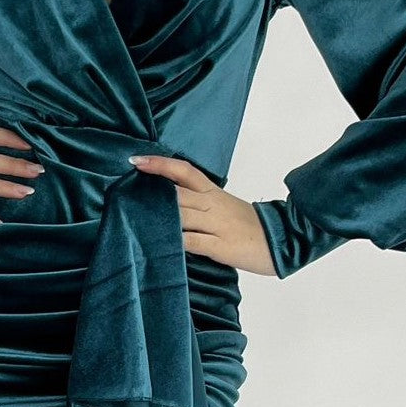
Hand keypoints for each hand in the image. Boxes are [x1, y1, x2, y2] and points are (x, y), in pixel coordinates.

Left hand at [129, 155, 277, 275]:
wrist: (282, 240)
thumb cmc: (250, 225)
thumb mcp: (224, 206)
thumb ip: (199, 202)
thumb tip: (169, 201)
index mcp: (213, 192)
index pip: (184, 171)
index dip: (160, 164)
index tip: (136, 160)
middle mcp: (212, 205)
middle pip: (177, 192)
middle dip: (151, 192)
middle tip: (123, 192)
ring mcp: (216, 225)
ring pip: (182, 215)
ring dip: (157, 216)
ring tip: (132, 217)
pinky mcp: (221, 246)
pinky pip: (193, 241)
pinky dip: (175, 241)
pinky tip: (160, 243)